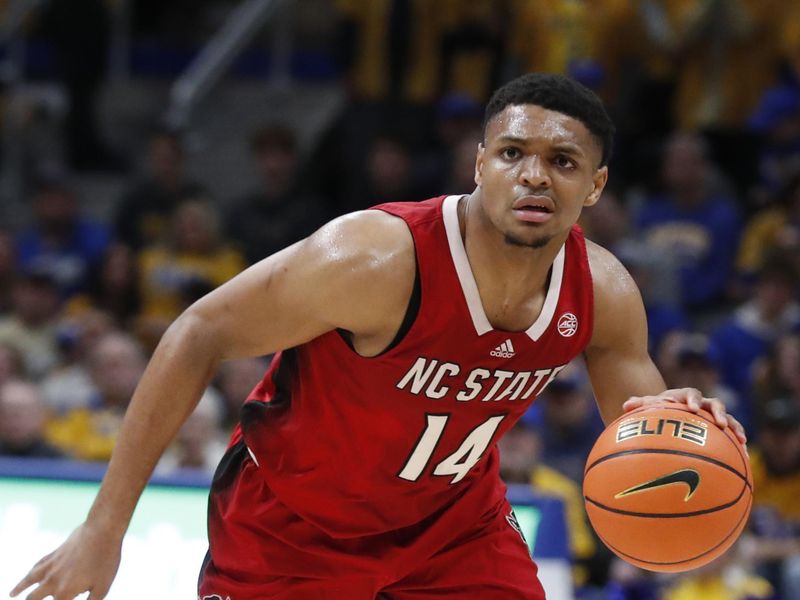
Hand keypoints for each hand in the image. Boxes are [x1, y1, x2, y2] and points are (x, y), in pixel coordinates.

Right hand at [10, 521, 121, 599]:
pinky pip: (37, 566)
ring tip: (12, 594)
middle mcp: (53, 581)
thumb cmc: (105, 560)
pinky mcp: (54, 553)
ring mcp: (51, 566)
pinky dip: (30, 573)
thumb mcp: (102, 588)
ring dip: (20, 588)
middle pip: (34, 598)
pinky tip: (30, 574)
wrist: (101, 530)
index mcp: (64, 593)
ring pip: (29, 580)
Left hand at [622, 387, 746, 444]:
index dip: (692, 399)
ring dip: (735, 427)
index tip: (691, 408)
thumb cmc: (658, 411)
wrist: (670, 415)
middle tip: (721, 424)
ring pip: (729, 419)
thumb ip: (640, 405)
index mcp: (685, 397)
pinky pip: (732, 436)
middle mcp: (702, 405)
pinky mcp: (720, 430)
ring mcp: (712, 417)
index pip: (690, 393)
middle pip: (715, 404)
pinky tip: (745, 457)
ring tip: (742, 440)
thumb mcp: (649, 408)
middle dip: (719, 413)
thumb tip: (625, 405)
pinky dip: (739, 444)